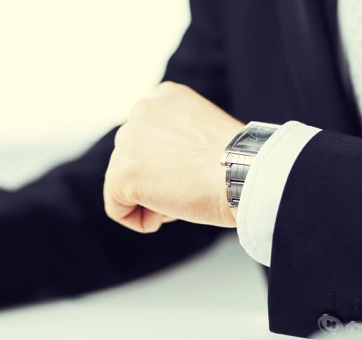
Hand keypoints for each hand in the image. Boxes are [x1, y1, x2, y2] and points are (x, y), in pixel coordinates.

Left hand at [104, 81, 244, 232]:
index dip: (173, 164)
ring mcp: (127, 140)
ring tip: (186, 195)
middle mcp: (141, 110)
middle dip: (161, 181)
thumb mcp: (205, 135)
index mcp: (165, 96)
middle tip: (194, 184)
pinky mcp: (121, 173)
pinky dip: (141, 220)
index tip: (198, 169)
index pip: (150, 139)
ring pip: (126, 184)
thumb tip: (163, 167)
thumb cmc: (238, 163)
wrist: (244, 174)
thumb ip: (178, 140)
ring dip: (154, 199)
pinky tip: (170, 210)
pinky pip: (117, 208)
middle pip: (135, 161)